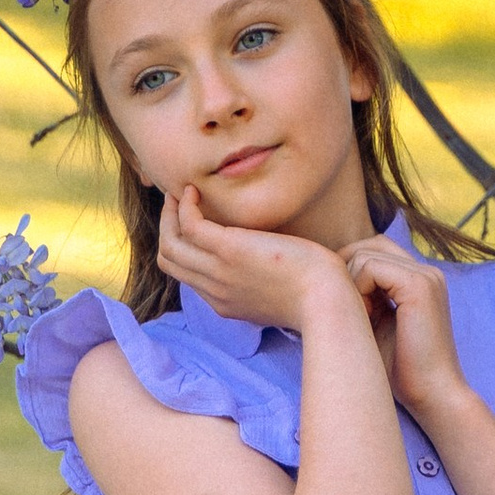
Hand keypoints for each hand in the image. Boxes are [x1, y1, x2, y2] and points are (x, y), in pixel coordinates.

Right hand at [158, 185, 355, 330]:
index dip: (183, 247)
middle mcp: (215, 291)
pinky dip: (185, 206)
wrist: (326, 300)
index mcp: (224, 303)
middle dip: (167, 228)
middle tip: (178, 202)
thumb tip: (260, 262)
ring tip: (182, 192)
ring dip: (169, 214)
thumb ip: (258, 282)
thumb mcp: (277, 294)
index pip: (187, 276)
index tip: (192, 223)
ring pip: (170, 245)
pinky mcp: (229, 250)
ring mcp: (219, 272)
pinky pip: (189, 225)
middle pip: (169, 261)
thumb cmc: (315, 294)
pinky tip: (195, 191)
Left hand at [340, 232, 469, 423]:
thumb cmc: (401, 371)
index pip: (374, 250)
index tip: (345, 306)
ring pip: (365, 255)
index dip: (350, 271)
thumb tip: (327, 275)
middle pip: (368, 245)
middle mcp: (426, 272)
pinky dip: (358, 290)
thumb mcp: (375, 324)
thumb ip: (362, 297)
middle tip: (346, 310)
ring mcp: (426, 276)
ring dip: (351, 285)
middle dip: (347, 272)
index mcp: (420, 280)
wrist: (432, 397)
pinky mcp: (419, 285)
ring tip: (359, 319)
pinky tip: (363, 317)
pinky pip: (370, 267)